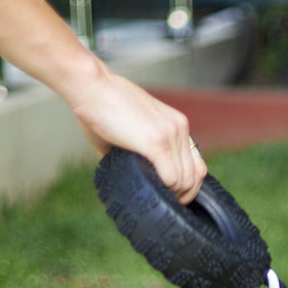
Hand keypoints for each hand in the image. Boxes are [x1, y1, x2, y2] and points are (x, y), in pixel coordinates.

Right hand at [66, 58, 207, 203]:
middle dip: (182, 195)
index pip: (197, 164)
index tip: (172, 195)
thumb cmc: (101, 105)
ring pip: (185, 181)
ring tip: (155, 198)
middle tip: (164, 203)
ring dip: (171, 195)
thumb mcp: (129, 130)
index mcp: (177, 125)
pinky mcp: (157, 142)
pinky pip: (172, 178)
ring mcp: (171, 134)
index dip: (188, 185)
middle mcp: (180, 129)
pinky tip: (150, 190)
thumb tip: (128, 177)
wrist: (90, 85)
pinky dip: (164, 190)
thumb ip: (136, 152)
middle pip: (196, 176)